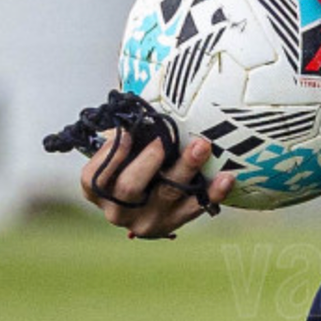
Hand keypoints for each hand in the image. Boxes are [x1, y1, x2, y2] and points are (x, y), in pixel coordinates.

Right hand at [79, 131, 234, 238]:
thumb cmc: (134, 160)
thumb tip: (144, 97)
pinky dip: (212, 193)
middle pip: (130, 188)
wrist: (151, 198)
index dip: (110, 155)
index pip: (94, 178)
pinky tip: (226, 177)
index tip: (127, 132)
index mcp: (99, 191)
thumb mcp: (124, 149)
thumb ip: (128, 131)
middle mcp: (118, 210)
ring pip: (167, 194)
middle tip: (164, 140)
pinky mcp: (174, 224)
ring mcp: (146, 221)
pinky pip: (196, 208)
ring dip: (185, 168)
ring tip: (201, 146)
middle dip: (149, 161)